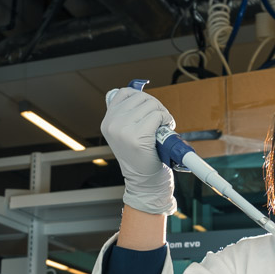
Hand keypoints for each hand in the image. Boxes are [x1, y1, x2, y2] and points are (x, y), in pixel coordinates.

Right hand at [101, 88, 175, 214]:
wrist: (144, 182)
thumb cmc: (140, 157)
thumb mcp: (125, 134)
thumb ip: (127, 114)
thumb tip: (138, 91)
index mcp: (107, 121)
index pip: (124, 93)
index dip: (141, 98)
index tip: (148, 110)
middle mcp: (112, 124)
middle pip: (141, 97)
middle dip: (155, 106)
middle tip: (160, 120)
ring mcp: (123, 130)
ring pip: (151, 105)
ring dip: (162, 114)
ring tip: (162, 127)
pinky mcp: (137, 137)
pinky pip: (158, 116)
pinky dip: (166, 121)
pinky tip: (165, 132)